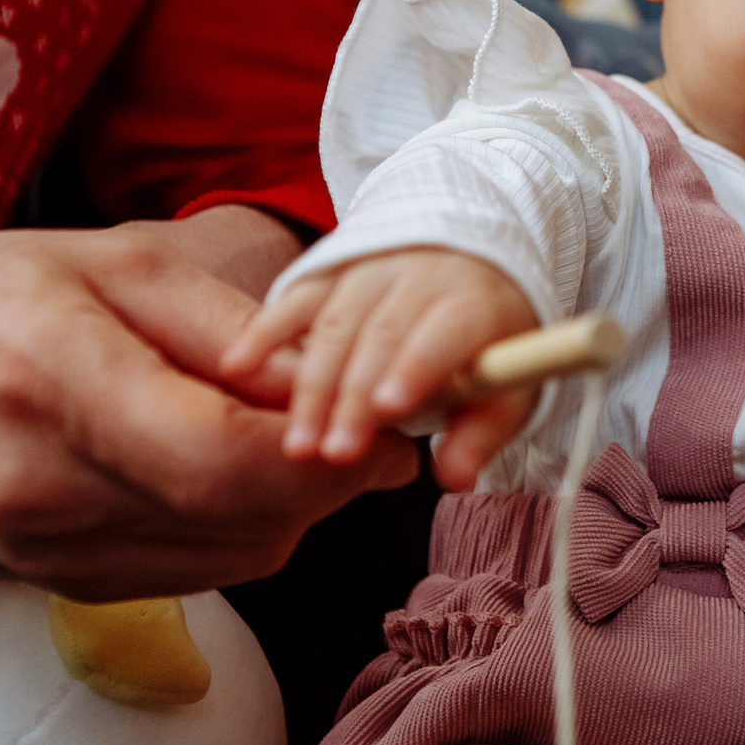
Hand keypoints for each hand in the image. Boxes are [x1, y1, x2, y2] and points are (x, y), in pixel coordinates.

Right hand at [0, 220, 416, 601]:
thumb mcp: (114, 266)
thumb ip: (234, 335)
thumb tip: (342, 388)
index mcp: (54, 386)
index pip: (222, 461)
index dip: (327, 459)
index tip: (387, 432)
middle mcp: (43, 489)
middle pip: (239, 522)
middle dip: (327, 483)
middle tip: (363, 431)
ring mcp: (41, 552)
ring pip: (228, 561)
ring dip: (288, 512)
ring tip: (294, 445)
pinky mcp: (49, 584)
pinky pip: (186, 574)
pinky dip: (233, 533)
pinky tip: (230, 478)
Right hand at [221, 247, 539, 492]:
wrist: (469, 266)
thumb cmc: (484, 346)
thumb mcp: (506, 387)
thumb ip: (481, 432)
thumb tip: (455, 478)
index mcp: (471, 302)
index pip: (443, 331)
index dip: (415, 365)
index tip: (389, 408)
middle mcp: (419, 277)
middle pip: (381, 334)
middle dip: (353, 396)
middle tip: (333, 453)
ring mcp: (370, 271)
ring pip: (333, 324)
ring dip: (310, 385)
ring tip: (296, 445)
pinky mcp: (330, 274)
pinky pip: (294, 300)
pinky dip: (265, 332)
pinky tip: (237, 367)